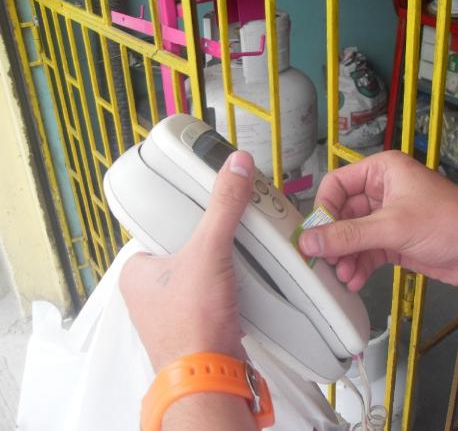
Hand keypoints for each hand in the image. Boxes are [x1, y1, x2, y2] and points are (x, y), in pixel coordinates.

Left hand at [119, 151, 254, 371]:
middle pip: (183, 251)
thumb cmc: (192, 322)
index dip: (184, 219)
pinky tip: (237, 290)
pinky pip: (209, 298)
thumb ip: (223, 205)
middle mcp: (148, 294)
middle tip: (224, 239)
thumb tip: (234, 167)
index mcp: (136, 271)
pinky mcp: (193, 327)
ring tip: (233, 264)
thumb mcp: (209, 249)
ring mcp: (170, 313)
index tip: (202, 212)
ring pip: (197, 276)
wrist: (210, 374)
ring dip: (217, 270)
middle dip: (206, 246)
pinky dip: (224, 292)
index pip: (159, 229)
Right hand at [299, 151, 457, 291]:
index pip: (338, 184)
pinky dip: (359, 265)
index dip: (324, 208)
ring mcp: (388, 217)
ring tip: (343, 276)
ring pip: (353, 235)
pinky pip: (366, 250)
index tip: (316, 235)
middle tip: (326, 262)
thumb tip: (307, 242)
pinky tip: (355, 281)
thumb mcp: (393, 227)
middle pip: (343, 213)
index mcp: (383, 170)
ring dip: (346, 256)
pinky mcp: (394, 240)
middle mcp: (383, 190)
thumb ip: (348, 235)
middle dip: (335, 240)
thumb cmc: (448, 225)